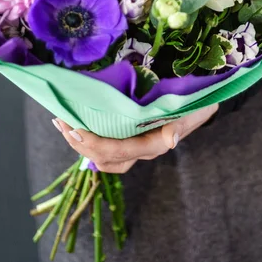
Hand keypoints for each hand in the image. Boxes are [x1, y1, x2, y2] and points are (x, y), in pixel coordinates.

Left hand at [52, 103, 218, 173]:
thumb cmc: (195, 105)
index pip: (116, 150)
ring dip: (80, 142)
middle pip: (104, 157)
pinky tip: (78, 125)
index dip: (93, 143)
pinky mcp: (132, 138)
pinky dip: (90, 139)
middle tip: (60, 122)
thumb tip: (170, 140)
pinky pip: (108, 147)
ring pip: (103, 156)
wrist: (201, 104)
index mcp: (152, 145)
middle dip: (79, 142)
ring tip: (62, 124)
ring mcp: (135, 145)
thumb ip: (181, 125)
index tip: (73, 128)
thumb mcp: (191, 112)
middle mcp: (141, 150)